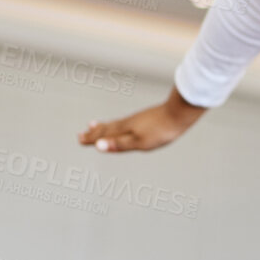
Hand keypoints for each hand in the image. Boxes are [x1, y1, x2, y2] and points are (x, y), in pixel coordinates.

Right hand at [78, 86, 205, 152]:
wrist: (179, 113)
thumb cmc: (161, 130)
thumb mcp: (139, 142)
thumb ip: (119, 144)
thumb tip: (98, 146)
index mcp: (125, 129)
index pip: (104, 135)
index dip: (92, 139)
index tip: (79, 139)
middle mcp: (128, 123)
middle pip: (107, 128)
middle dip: (94, 133)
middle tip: (81, 134)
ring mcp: (136, 119)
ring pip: (115, 124)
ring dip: (103, 127)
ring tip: (94, 125)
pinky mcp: (145, 118)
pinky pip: (124, 122)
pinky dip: (117, 123)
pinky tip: (122, 124)